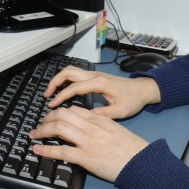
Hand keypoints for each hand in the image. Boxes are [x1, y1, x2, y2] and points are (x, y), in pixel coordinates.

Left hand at [29, 105, 148, 182]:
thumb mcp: (115, 129)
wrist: (141, 161)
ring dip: (42, 130)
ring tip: (34, 135)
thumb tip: (85, 128)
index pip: (73, 109)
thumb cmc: (131, 148)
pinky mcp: (85, 157)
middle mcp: (91, 127)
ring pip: (58, 128)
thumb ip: (100, 125)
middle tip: (40, 124)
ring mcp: (87, 141)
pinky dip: (46, 149)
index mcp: (99, 119)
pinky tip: (37, 149)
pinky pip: (61, 151)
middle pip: (62, 115)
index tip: (53, 117)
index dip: (59, 112)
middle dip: (47, 118)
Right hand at [44, 66, 160, 118]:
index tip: (52, 105)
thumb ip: (101, 114)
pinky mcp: (95, 77)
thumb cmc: (133, 100)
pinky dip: (66, 80)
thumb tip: (84, 118)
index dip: (61, 96)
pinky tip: (62, 91)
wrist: (142, 89)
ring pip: (71, 71)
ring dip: (59, 79)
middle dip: (55, 82)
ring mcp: (95, 74)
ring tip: (51, 93)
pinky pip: (76, 75)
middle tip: (46, 96)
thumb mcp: (119, 111)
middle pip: (69, 72)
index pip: (75, 87)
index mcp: (100, 83)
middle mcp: (95, 76)